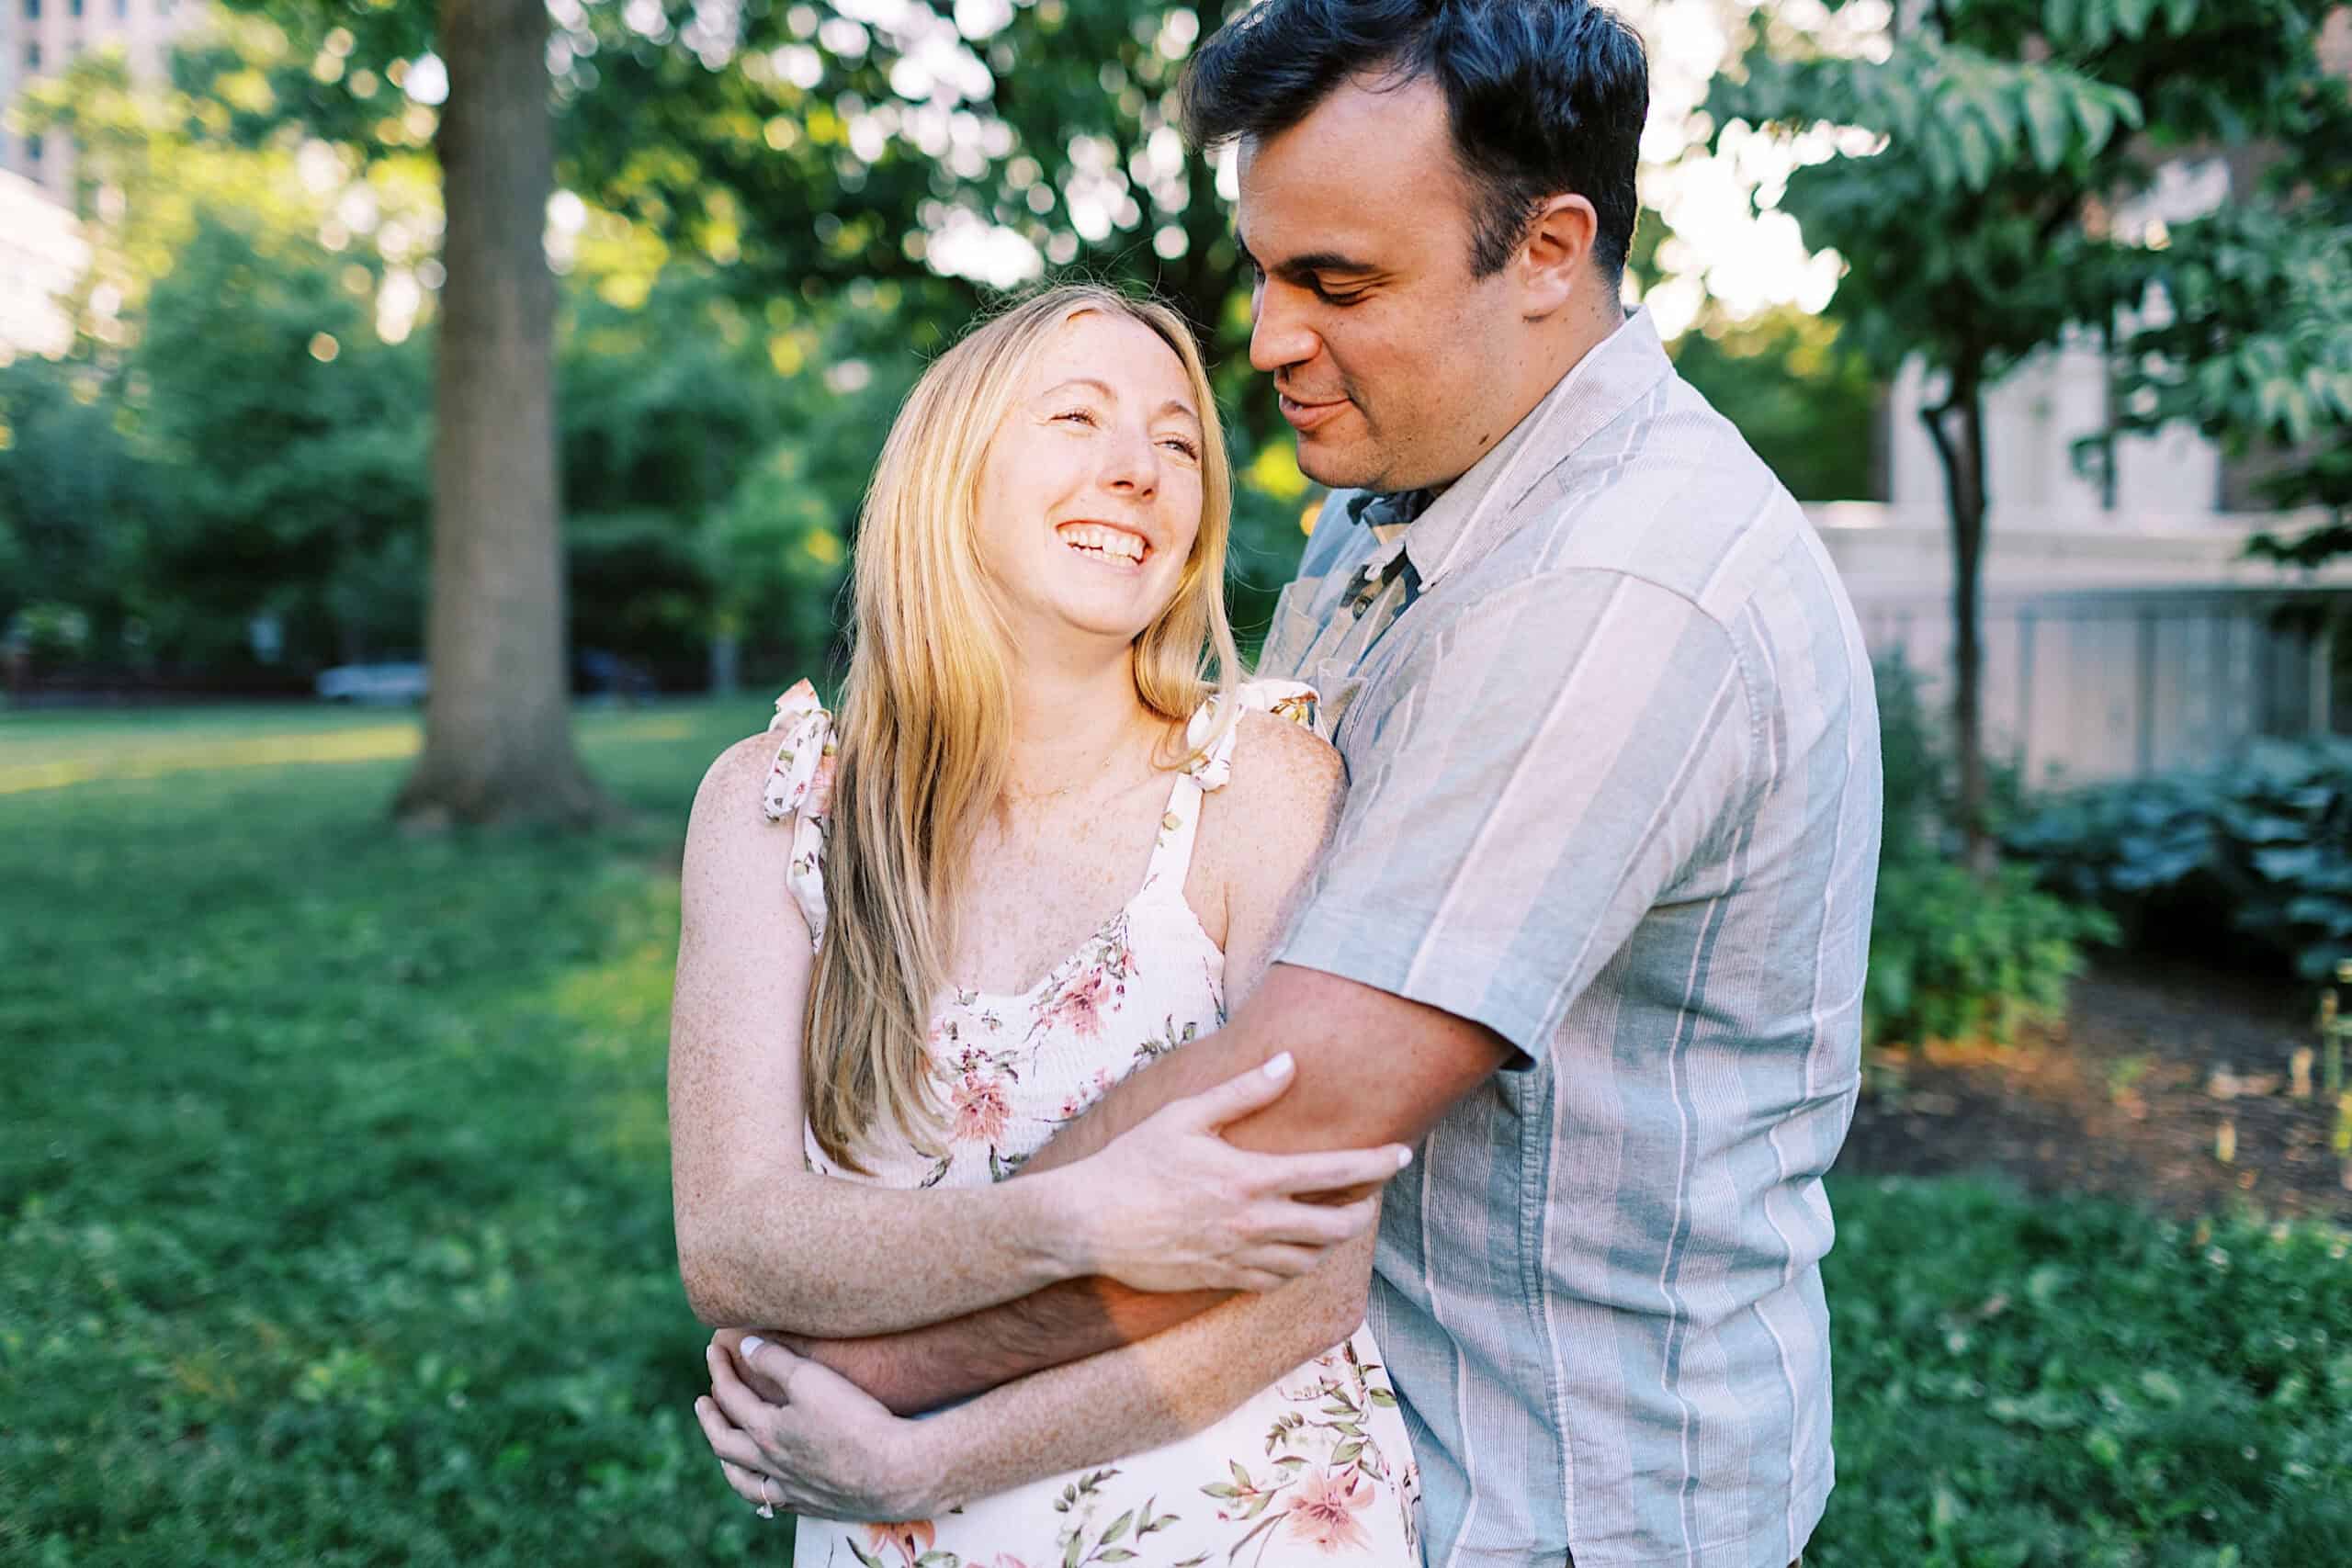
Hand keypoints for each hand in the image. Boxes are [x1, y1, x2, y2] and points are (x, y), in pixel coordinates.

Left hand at [694, 1329, 933, 1522]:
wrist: (896, 1473)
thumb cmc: (856, 1422)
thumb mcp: (813, 1379)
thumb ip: (776, 1361)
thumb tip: (747, 1345)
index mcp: (766, 1432)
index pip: (730, 1396)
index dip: (719, 1370)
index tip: (714, 1350)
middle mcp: (771, 1465)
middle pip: (725, 1442)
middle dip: (710, 1418)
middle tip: (704, 1401)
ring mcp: (790, 1489)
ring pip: (743, 1481)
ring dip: (728, 1461)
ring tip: (724, 1448)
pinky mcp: (813, 1505)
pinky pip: (774, 1501)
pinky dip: (761, 1489)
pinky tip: (769, 1485)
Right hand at [1060, 1052, 1410, 1293]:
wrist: (1088, 1224)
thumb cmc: (1133, 1162)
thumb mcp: (1184, 1115)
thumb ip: (1242, 1092)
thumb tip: (1287, 1063)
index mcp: (1250, 1177)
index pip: (1333, 1172)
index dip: (1376, 1165)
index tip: (1402, 1155)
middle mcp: (1253, 1222)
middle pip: (1336, 1227)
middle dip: (1364, 1210)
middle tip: (1370, 1195)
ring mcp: (1240, 1257)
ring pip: (1311, 1259)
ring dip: (1332, 1240)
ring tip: (1335, 1218)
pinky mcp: (1223, 1280)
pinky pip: (1278, 1281)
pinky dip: (1297, 1265)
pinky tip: (1295, 1248)